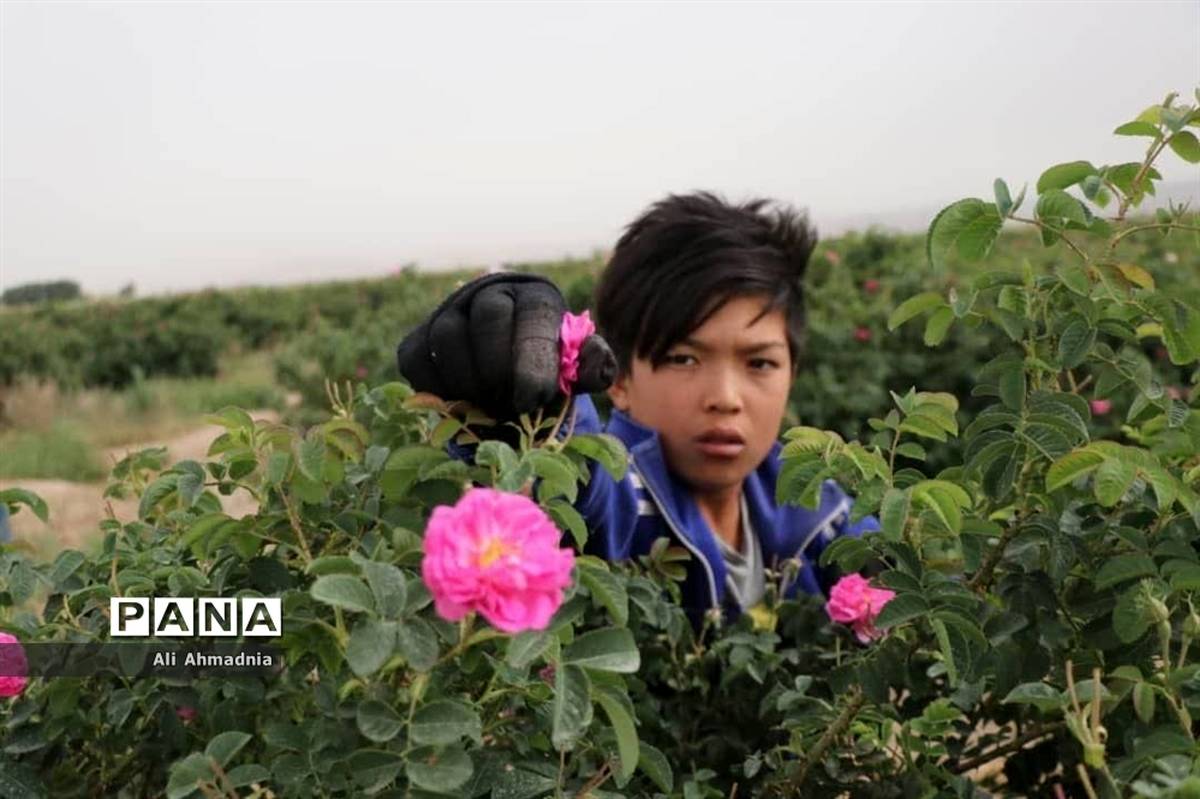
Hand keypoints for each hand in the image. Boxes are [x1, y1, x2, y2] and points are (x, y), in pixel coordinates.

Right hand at [396, 274, 615, 418]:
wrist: (509, 372)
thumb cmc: (546, 370)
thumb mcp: (574, 371)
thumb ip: (590, 368)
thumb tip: (595, 362)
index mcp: (535, 297)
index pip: (533, 315)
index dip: (532, 359)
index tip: (534, 397)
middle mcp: (489, 293)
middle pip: (487, 318)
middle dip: (499, 369)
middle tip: (510, 405)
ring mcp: (449, 313)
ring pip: (447, 338)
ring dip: (468, 382)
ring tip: (488, 407)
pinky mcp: (419, 338)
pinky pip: (417, 360)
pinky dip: (436, 388)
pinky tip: (460, 406)